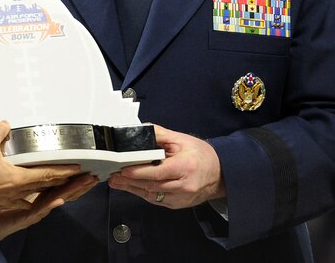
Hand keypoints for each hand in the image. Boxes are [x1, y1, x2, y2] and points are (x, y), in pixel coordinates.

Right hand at [0, 121, 82, 216]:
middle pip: (46, 185)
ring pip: (36, 191)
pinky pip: (22, 195)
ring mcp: (10, 197)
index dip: (65, 171)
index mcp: (19, 180)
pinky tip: (31, 191)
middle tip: (76, 175)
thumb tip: (4, 125)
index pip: (48, 175)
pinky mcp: (2, 199)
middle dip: (63, 180)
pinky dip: (32, 191)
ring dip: (50, 185)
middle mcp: (18, 191)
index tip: (77, 169)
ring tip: (59, 180)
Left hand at [0, 173, 97, 249]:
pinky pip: (39, 210)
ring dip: (72, 192)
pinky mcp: (25, 218)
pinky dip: (50, 205)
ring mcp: (34, 210)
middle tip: (92, 176)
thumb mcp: (10, 182)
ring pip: (56, 199)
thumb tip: (24, 151)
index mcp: (36, 191)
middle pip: (63, 191)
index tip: (84, 168)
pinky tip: (60, 199)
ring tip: (84, 184)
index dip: (71, 175)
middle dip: (79, 184)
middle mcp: (38, 201)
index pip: (58, 181)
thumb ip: (19, 168)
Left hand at [108, 124, 224, 208]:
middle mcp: (184, 185)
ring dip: (133, 189)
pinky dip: (143, 193)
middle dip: (130, 181)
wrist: (221, 174)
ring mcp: (181, 198)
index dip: (139, 172)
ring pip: (152, 196)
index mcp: (185, 167)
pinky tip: (132, 188)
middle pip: (152, 186)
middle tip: (114, 176)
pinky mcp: (178, 204)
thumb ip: (160, 135)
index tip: (124, 169)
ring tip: (117, 182)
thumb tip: (142, 131)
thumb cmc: (202, 155)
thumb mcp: (182, 139)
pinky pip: (157, 200)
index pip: (158, 172)